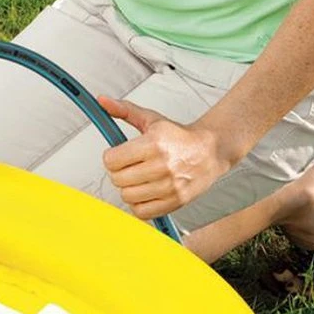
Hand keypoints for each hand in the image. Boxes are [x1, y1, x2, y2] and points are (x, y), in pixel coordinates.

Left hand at [97, 94, 229, 218]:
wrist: (210, 151)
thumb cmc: (179, 136)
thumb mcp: (151, 118)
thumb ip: (124, 110)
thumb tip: (103, 101)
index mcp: (154, 144)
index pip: (112, 160)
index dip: (111, 157)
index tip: (117, 155)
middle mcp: (162, 166)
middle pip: (118, 179)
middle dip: (118, 172)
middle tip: (128, 166)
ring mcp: (170, 186)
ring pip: (128, 196)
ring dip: (128, 188)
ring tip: (137, 179)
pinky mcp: (176, 202)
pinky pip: (143, 212)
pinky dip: (139, 204)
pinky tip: (145, 192)